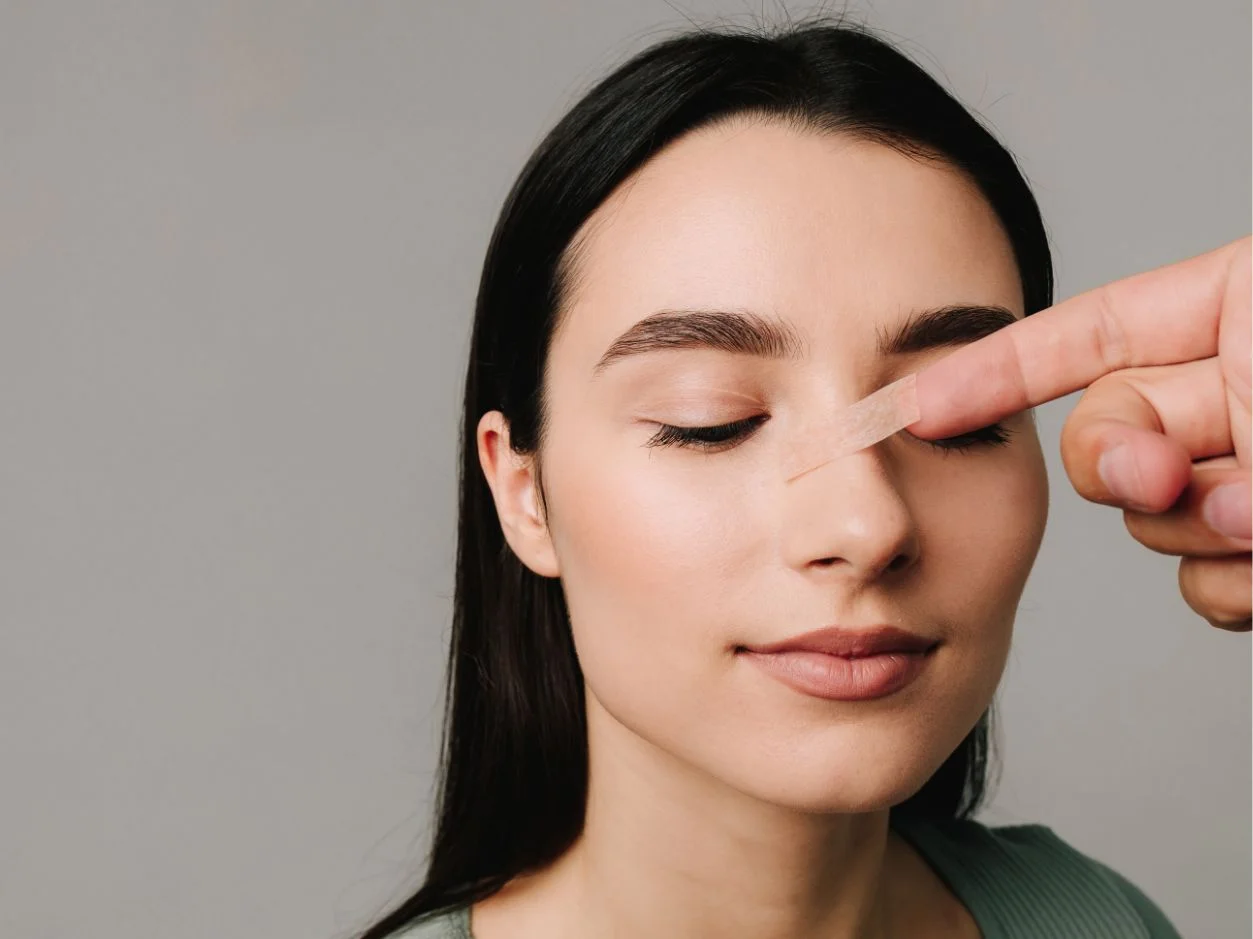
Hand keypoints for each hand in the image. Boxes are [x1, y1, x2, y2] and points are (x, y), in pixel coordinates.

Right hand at [909, 236, 1251, 631]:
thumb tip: (1132, 472)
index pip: (1078, 338)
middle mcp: (1232, 398)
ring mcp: (1246, 478)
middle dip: (1115, 462)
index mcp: (1232, 314)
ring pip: (1147, 522)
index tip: (911, 410)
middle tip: (1166, 479)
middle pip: (1102, 437)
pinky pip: (1201, 583)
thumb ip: (1165, 380)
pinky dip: (1229, 586)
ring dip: (1193, 529)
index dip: (987, 372)